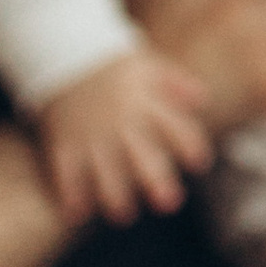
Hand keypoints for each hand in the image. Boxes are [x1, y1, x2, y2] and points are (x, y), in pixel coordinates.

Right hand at [34, 45, 215, 226]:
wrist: (64, 51)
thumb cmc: (113, 65)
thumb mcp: (148, 65)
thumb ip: (176, 84)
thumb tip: (202, 101)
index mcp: (146, 102)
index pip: (175, 125)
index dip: (189, 143)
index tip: (200, 163)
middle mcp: (121, 121)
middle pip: (142, 153)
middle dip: (156, 179)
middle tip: (169, 203)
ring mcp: (90, 132)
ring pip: (104, 168)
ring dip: (114, 193)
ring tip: (124, 214)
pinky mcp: (63, 140)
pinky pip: (65, 170)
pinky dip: (70, 193)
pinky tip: (76, 214)